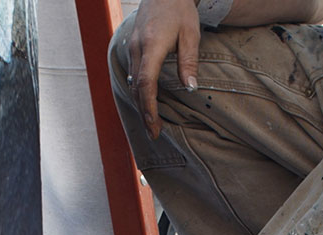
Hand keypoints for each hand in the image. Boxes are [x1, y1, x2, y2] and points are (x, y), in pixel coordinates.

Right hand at [123, 0, 201, 138]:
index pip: (146, 83)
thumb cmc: (179, 10)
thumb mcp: (191, 33)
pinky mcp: (132, 48)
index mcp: (152, 46)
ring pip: (133, 83)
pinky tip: (146, 102)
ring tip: (150, 123)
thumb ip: (189, 60)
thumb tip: (190, 87)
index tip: (154, 125)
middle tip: (154, 133)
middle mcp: (137, 49)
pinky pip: (133, 74)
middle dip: (144, 113)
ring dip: (140, 104)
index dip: (149, 107)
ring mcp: (132, 48)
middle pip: (137, 88)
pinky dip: (138, 92)